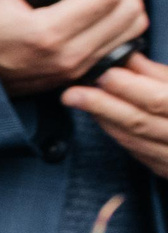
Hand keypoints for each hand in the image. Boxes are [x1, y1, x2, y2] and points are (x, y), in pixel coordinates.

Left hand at [62, 51, 167, 175]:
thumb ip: (162, 77)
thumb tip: (130, 61)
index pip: (160, 100)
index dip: (130, 87)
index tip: (105, 74)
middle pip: (140, 122)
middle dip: (103, 105)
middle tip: (74, 92)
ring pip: (134, 140)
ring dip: (104, 119)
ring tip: (81, 100)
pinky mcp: (167, 171)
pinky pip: (138, 153)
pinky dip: (117, 134)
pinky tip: (101, 119)